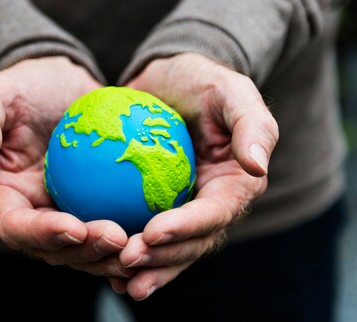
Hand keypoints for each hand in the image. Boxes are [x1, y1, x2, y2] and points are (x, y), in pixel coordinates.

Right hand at [0, 56, 133, 279]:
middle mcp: (31, 215)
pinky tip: (161, 233)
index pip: (15, 227)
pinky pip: (114, 227)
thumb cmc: (22, 88)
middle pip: (55, 249)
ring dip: (113, 255)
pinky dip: (134, 236)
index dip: (42, 234)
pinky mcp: (94, 208)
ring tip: (143, 246)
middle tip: (120, 239)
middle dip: (86, 252)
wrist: (60, 87)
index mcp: (0, 198)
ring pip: (87, 249)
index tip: (74, 227)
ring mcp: (63, 215)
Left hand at [112, 52, 278, 299]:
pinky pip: (143, 235)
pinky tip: (100, 264)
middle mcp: (211, 203)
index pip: (215, 212)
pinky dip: (125, 252)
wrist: (167, 80)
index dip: (188, 227)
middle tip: (127, 259)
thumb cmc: (201, 80)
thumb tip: (257, 166)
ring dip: (146, 267)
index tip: (153, 231)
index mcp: (236, 183)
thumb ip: (251, 126)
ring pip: (168, 249)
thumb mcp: (230, 90)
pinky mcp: (154, 207)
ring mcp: (183, 209)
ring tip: (116, 276)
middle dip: (163, 258)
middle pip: (192, 242)